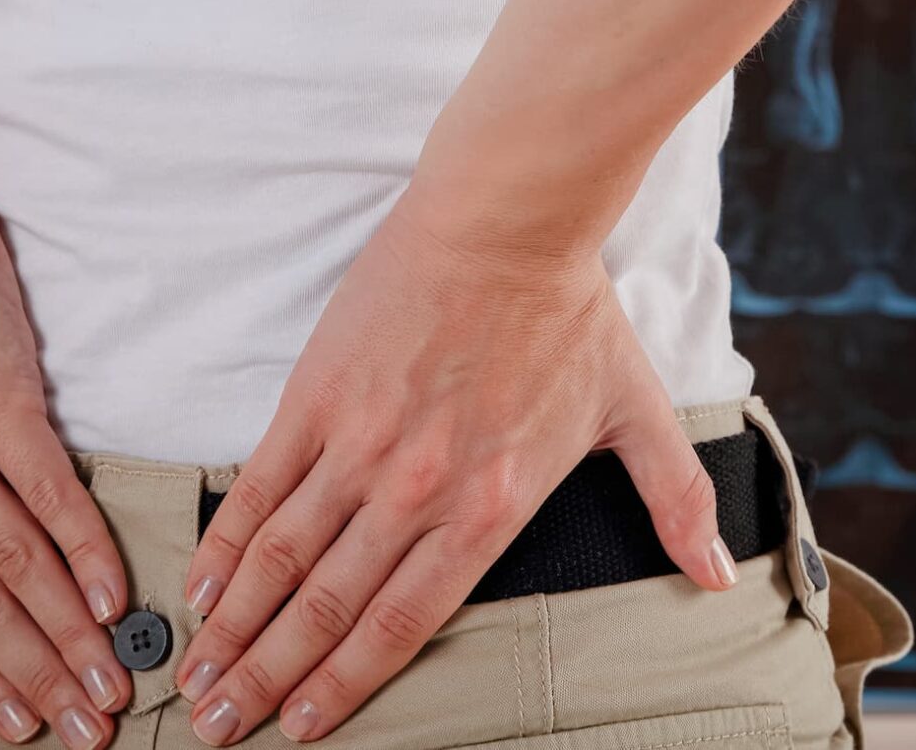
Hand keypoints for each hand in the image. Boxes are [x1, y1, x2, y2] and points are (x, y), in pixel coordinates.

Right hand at [169, 192, 734, 744]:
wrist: (509, 216)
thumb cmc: (571, 311)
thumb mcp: (636, 412)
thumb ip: (675, 501)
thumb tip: (718, 575)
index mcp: (489, 508)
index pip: (401, 624)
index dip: (342, 685)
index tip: (300, 730)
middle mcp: (418, 490)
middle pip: (327, 607)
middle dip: (267, 676)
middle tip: (222, 725)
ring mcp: (360, 443)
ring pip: (282, 558)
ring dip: (234, 626)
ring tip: (197, 677)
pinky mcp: (318, 394)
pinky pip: (259, 486)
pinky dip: (226, 543)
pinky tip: (201, 585)